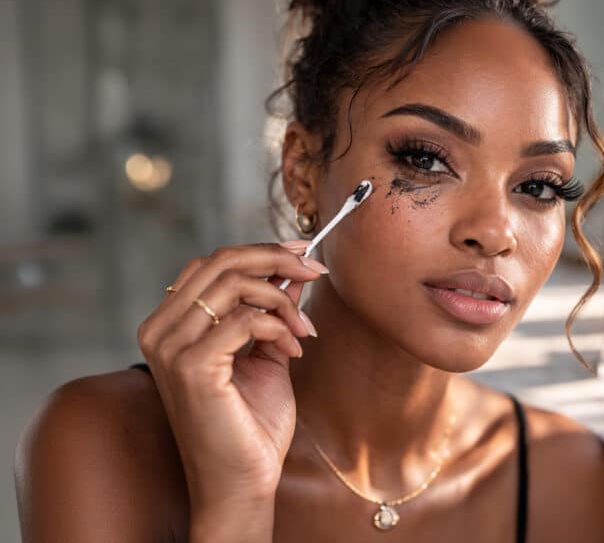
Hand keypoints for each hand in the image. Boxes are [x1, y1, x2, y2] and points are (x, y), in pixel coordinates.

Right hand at [136, 242, 325, 538]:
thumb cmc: (251, 423)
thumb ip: (272, 311)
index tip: (303, 254)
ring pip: (233, 285)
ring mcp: (170, 348)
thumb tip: (294, 270)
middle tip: (315, 270)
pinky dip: (278, 326)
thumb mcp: (266, 353)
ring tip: (303, 331)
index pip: (211, 264)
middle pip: (219, 262)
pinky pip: (244, 319)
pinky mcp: (191, 367)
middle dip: (276, 259)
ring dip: (282, 299)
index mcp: (170, 324)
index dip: (260, 252)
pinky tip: (293, 351)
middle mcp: (160, 330)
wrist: (242, 479)